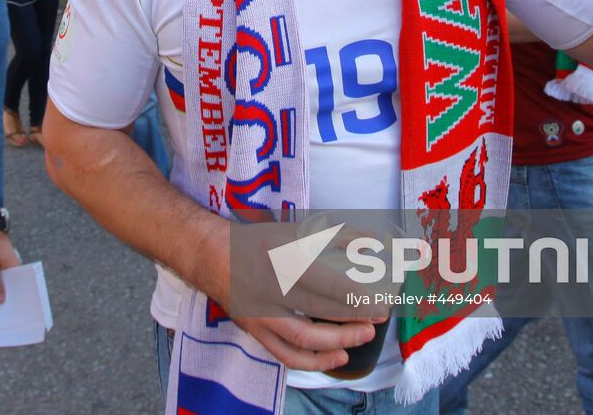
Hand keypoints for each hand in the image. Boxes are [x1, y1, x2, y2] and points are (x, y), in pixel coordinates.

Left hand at [0, 232, 21, 302]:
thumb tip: (1, 301)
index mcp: (16, 268)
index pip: (21, 286)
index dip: (18, 297)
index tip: (16, 309)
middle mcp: (15, 266)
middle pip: (14, 284)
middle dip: (10, 296)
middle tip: (4, 310)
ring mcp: (9, 264)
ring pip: (8, 280)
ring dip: (3, 288)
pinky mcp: (4, 262)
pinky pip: (3, 275)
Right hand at [223, 218, 390, 371]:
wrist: (212, 256)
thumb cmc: (260, 241)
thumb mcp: (296, 230)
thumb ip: (337, 236)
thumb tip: (373, 241)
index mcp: (282, 258)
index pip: (325, 283)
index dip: (355, 296)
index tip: (379, 301)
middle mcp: (270, 288)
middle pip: (318, 311)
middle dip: (354, 318)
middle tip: (379, 317)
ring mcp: (261, 313)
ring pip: (303, 338)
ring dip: (338, 341)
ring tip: (364, 336)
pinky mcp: (255, 330)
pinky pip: (286, 353)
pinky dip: (313, 361)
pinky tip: (337, 357)